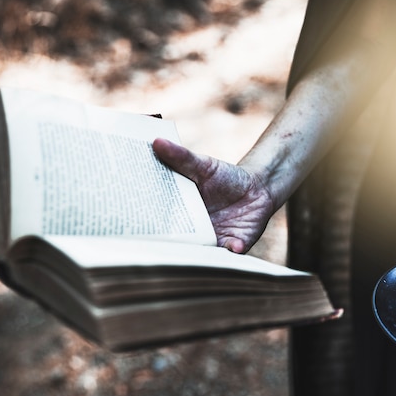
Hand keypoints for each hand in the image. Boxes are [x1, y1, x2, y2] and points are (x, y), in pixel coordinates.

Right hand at [152, 138, 274, 252]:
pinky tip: (232, 246)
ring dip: (201, 254)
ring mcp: (215, 241)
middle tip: (163, 247)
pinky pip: (231, 253)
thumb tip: (156, 142)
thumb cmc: (226, 177)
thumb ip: (181, 158)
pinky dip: (231, 250)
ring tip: (199, 249)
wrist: (257, 188)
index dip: (151, 228)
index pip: (161, 225)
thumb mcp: (203, 165)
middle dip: (171, 248)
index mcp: (181, 215)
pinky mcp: (236, 244)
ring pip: (203, 254)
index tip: (138, 228)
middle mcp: (195, 233)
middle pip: (179, 245)